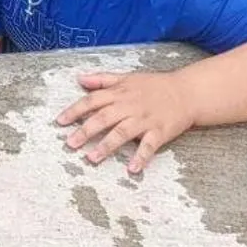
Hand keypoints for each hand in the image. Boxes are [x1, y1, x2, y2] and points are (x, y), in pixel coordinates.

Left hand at [57, 70, 196, 173]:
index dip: (75, 111)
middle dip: (85, 131)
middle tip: (70, 144)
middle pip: (103, 118)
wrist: (186, 92)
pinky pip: (149, 146)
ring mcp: (144, 120)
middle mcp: (129, 106)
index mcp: (119, 93)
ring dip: (106, 146)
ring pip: (122, 133)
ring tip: (91, 158)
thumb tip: (80, 78)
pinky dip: (141, 157)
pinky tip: (132, 169)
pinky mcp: (160, 132)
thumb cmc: (154, 85)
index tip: (60, 122)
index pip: (92, 101)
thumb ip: (103, 79)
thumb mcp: (127, 77)